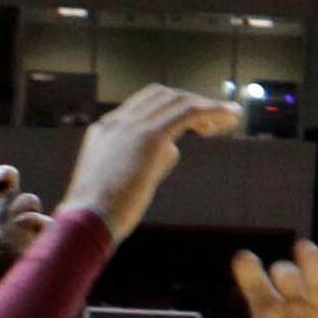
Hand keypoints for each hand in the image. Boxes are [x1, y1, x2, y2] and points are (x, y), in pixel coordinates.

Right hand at [62, 85, 240, 242]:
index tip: (198, 122)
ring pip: (177, 101)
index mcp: (105, 130)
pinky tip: (230, 117)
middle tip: (218, 120)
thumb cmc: (103, 213)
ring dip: (207, 106)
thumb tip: (171, 150)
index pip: (144, 105)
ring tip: (231, 118)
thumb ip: (145, 159)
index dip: (173, 108)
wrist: (85, 222)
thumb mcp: (121, 179)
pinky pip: (188, 112)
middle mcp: (116, 122)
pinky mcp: (149, 138)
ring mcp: (131, 127)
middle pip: (162, 96)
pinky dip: (213, 110)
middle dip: (192, 102)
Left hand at [233, 239, 317, 317]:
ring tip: (307, 250)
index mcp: (268, 315)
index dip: (250, 272)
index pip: (257, 288)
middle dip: (286, 273)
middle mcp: (295, 310)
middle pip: (290, 282)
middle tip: (281, 272)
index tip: (244, 259)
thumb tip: (272, 313)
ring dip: (313, 268)